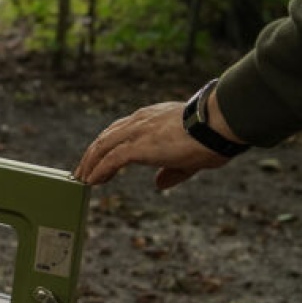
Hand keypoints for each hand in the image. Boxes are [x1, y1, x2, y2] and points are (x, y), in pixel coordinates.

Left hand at [73, 100, 232, 188]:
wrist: (220, 125)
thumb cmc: (213, 137)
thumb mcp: (190, 158)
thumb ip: (172, 171)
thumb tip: (159, 184)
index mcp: (152, 118)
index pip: (121, 129)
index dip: (108, 145)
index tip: (100, 157)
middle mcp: (140, 121)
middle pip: (106, 137)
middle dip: (92, 155)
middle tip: (82, 171)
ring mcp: (138, 132)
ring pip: (102, 147)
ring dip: (90, 164)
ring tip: (82, 179)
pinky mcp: (139, 146)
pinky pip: (111, 160)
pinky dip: (99, 170)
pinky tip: (92, 181)